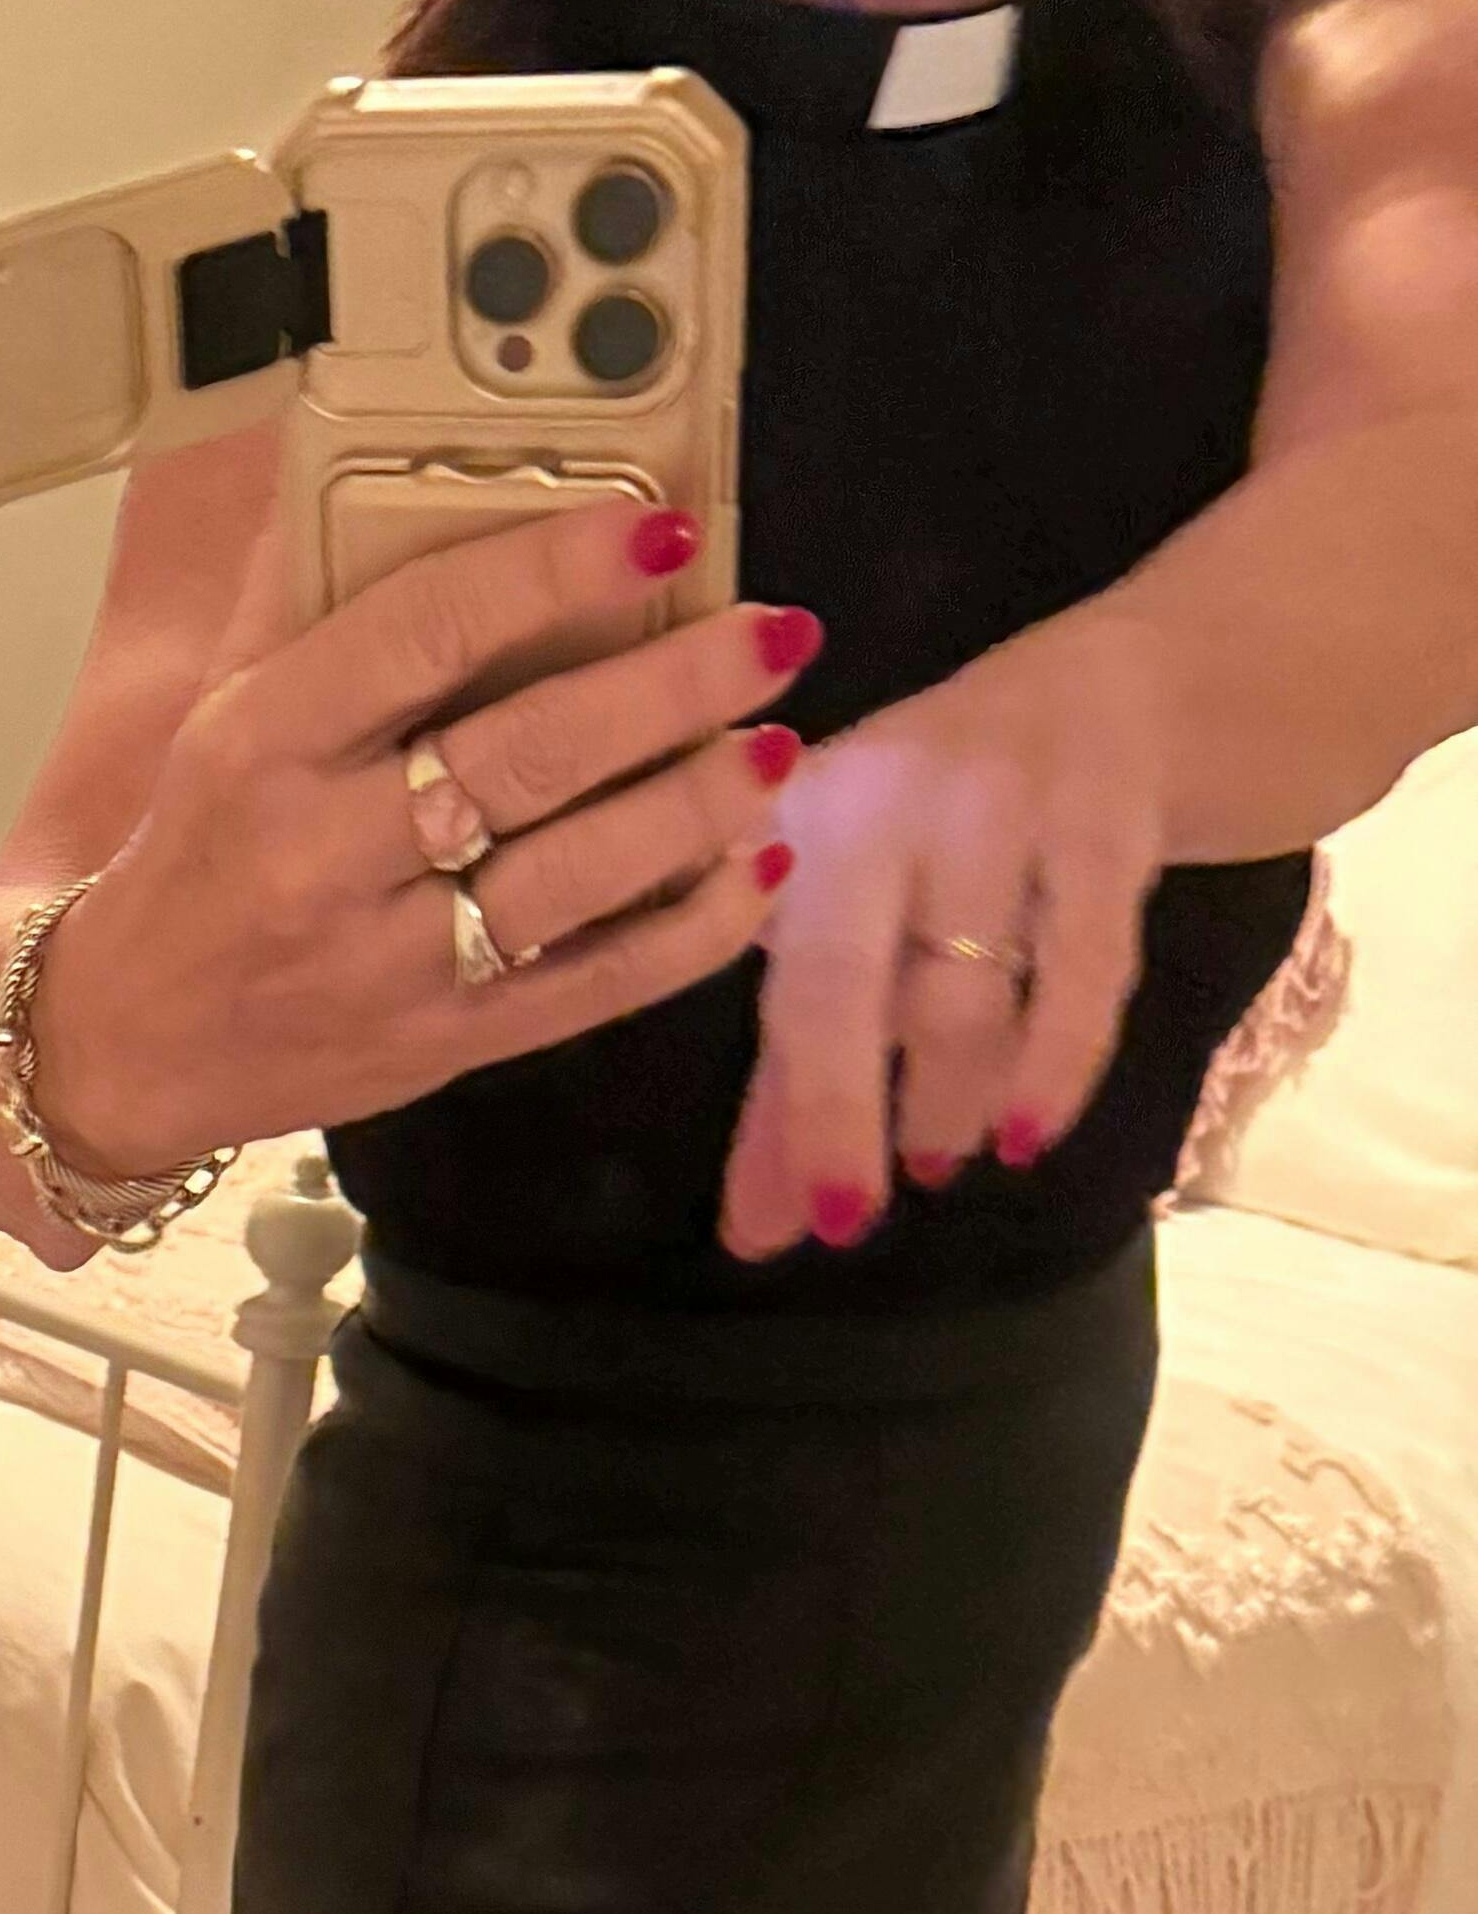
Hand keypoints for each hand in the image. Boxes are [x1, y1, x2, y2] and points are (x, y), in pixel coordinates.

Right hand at [0, 490, 814, 1263]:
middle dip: (669, 689)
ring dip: (695, 805)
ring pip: (573, 876)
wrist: (120, 1045)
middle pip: (525, 756)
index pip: (418, 636)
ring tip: (778, 742)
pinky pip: (592, 988)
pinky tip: (755, 868)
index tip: (652, 529)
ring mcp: (387, 963)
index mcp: (259, 748)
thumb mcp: (221, 714)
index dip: (549, 572)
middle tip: (772, 633)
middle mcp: (320, 856)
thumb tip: (373, 454)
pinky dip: (689, 931)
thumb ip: (311, 599)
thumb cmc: (195, 856)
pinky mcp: (443, 1044)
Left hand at [715, 613, 1181, 1255]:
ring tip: (941, 1161)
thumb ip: (801, 1077)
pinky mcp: (1110, 806)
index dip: (773, 1108)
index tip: (776, 1229)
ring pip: (958, 980)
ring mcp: (998, 790)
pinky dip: (1055, 1060)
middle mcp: (882, 788)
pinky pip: (1077, 962)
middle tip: (850, 1223)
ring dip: (948, 1093)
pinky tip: (1032, 1132)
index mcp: (798, 814)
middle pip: (834, 978)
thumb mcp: (870, 919)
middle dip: (836, 1112)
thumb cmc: (970, 825)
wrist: (1155, 678)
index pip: (758, 980)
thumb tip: (762, 1235)